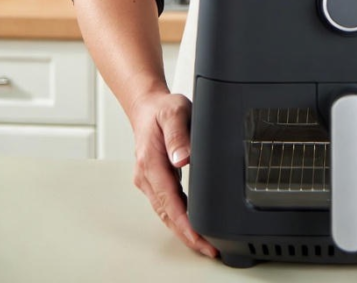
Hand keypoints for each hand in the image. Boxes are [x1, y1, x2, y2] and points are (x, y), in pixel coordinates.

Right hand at [130, 89, 216, 258]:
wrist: (147, 106)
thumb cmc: (162, 108)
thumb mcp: (175, 112)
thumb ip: (178, 134)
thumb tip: (182, 159)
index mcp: (151, 162)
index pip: (169, 201)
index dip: (185, 223)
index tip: (200, 237)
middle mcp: (146, 175)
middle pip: (167, 214)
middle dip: (187, 235)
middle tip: (209, 249)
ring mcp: (148, 180)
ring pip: (165, 213)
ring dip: (183, 230)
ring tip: (205, 243)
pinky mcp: (154, 180)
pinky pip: (166, 205)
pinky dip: (179, 218)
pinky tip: (193, 225)